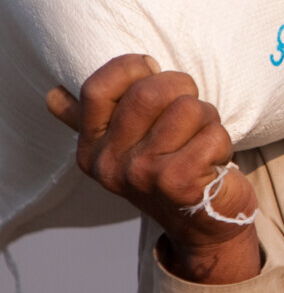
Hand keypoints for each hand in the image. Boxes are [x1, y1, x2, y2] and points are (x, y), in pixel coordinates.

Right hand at [47, 55, 260, 283]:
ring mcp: (142, 174)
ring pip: (188, 108)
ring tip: (200, 141)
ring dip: (208, 119)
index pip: (97, 88)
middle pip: (148, 92)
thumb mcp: (126, 148)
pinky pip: (212, 134)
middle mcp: (109, 163)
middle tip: (189, 113)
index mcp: (91, 147)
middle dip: (182, 89)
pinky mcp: (178, 182)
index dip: (132, 67)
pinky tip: (213, 162)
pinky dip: (222, 142)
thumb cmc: (167, 172)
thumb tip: (53, 96)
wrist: (201, 225)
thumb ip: (92, 121)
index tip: (153, 72)